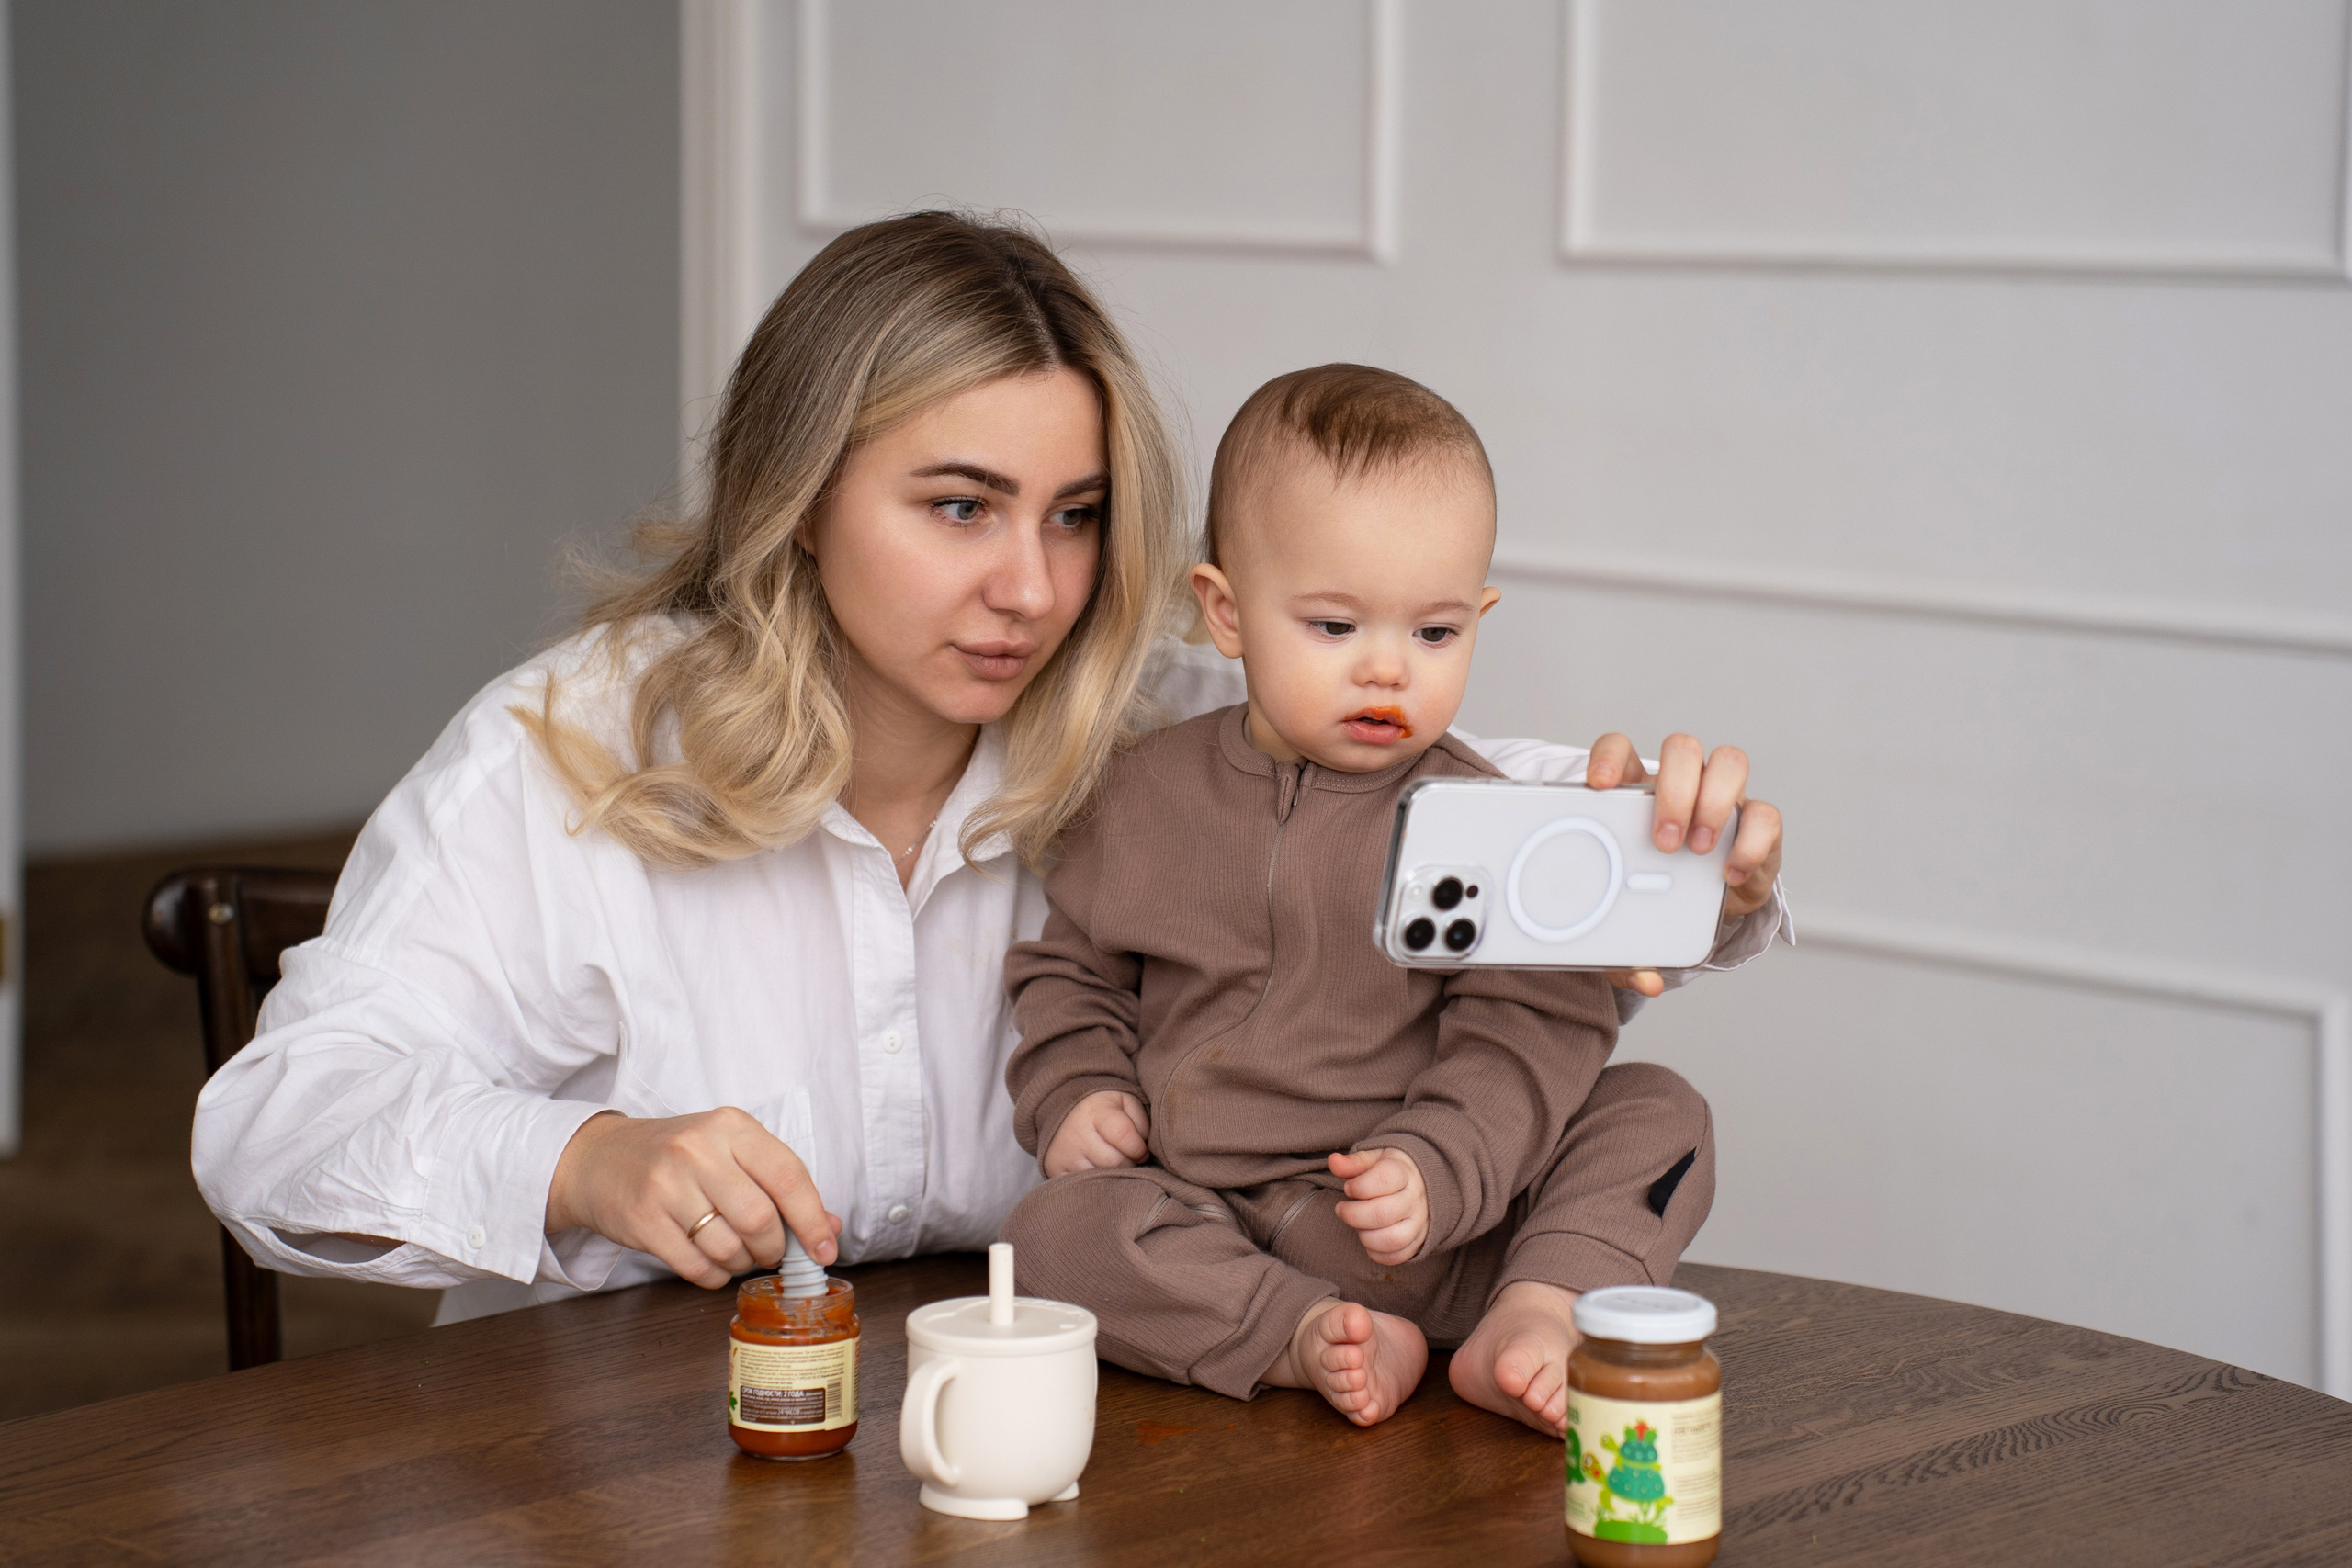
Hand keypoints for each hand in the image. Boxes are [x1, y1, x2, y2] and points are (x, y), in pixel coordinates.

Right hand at [545, 1108, 842, 1289]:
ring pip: (728, 1246)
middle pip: (759, 1217)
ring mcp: (667, 1184)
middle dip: (773, 1247)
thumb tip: (830, 1228)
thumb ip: (779, 1185)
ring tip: (736, 1252)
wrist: (599, 1159)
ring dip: (742, 1262)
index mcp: (731, 1126)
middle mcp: (699, 1150)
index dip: (813, 1219)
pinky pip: (696, 1267)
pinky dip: (713, 1275)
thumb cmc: (676, 1157)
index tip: (825, 1249)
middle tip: (769, 1252)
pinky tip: (710, 1261)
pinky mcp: (643, 1220)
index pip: (788, 1175)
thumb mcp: (729, 1152)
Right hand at [1042, 1090, 1149, 1177]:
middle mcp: (1075, 1133)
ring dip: (1115, 1178)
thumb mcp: (1126, 1104)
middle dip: (1129, 1165)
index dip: (1139, 1148)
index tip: (1142, 1152)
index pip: (1123, 1135)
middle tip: (1128, 1160)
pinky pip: (1083, 1190)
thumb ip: (1141, 1123)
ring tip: (1115, 1167)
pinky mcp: (1055, 1172)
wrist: (1068, 1115)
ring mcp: (1063, 1155)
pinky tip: (1101, 1176)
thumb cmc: (1106, 1112)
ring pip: (1101, 1179)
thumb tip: (1144, 1153)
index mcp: (1095, 1112)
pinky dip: (1097, 1187)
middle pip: (1114, 1162)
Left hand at [1328, 1148, 1427, 1265]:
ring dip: (1365, 1236)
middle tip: (1341, 1209)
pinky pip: (1398, 1256)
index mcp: (1404, 1173)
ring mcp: (1420, 1222)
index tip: (1348, 1188)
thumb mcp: (1374, 1159)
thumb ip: (1353, 1162)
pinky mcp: (1419, 1241)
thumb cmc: (1391, 1171)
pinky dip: (1377, 1253)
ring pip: (1392, 1239)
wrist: (1423, 1183)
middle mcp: (1415, 1199)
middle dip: (1353, 1215)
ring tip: (1357, 1225)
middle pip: (1383, 1214)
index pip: (1383, 1180)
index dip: (1358, 1186)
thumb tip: (1333, 1161)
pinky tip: (1368, 1239)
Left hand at [1585, 731, 1784, 993]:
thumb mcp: (1628, 930)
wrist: (1698, 913)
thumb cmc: (1651, 905)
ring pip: (1728, 763)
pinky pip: (1765, 814)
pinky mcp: (1759, 824)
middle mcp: (1682, 786)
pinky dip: (1751, 842)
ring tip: (1698, 849)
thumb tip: (1646, 980)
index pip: (1620, 750)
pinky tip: (1730, 874)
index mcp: (1635, 793)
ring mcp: (1723, 799)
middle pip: (1681, 749)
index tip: (1599, 787)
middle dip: (1673, 789)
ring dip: (1714, 802)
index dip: (1610, 758)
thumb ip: (1626, 954)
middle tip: (1662, 841)